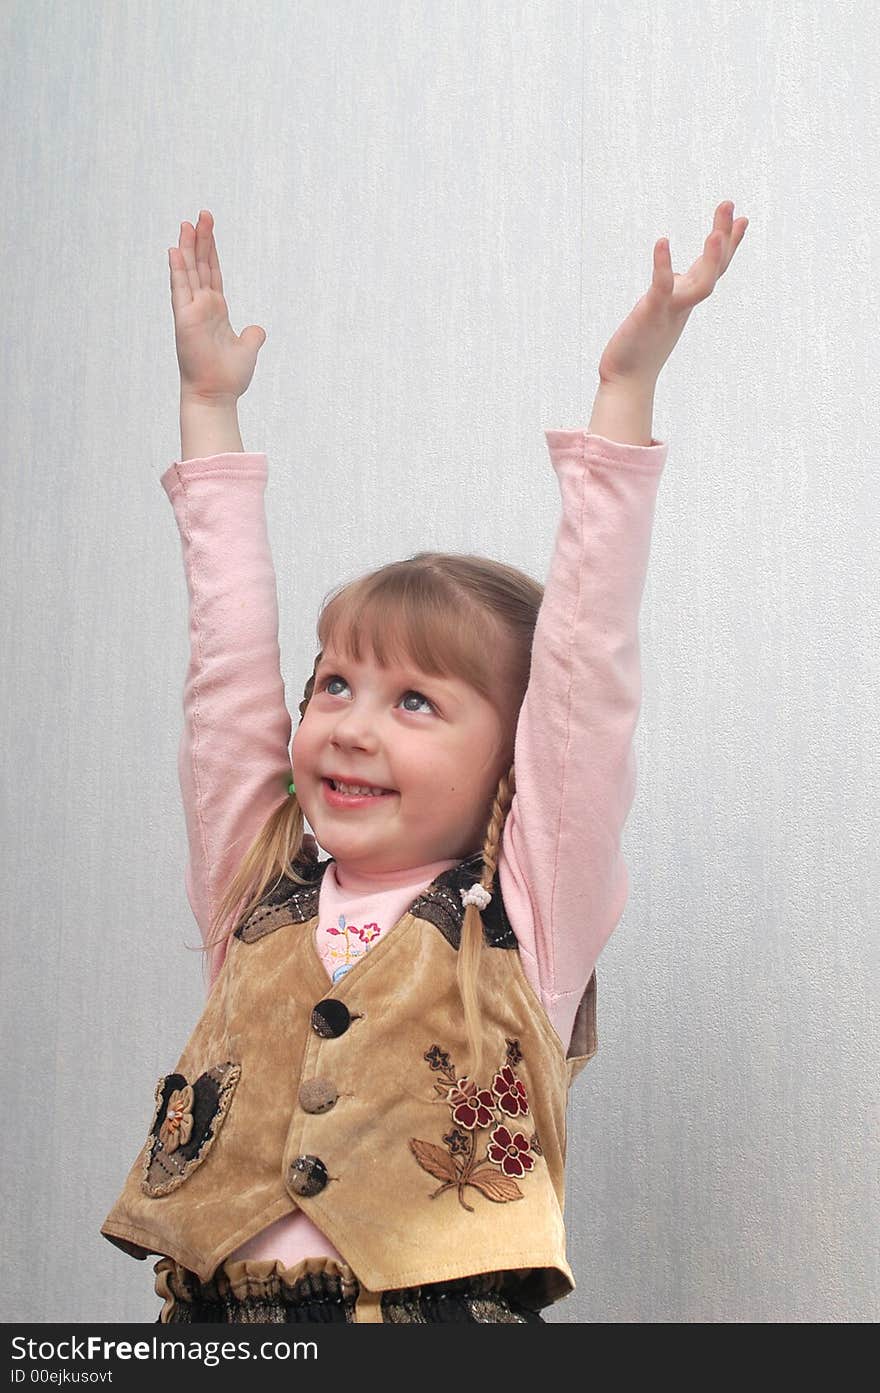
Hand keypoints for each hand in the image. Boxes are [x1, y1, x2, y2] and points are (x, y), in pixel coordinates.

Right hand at [168, 210, 266, 402]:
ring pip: (189, 272)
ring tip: (187, 223)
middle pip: (201, 265)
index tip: (209, 228)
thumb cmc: (228, 376)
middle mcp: (202, 306)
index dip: (212, 250)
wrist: (216, 394)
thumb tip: (258, 330)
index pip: (213, 272)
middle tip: (202, 214)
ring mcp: (191, 311)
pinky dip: (178, 270)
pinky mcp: (184, 319)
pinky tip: (176, 250)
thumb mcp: (247, 350)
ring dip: (188, 247)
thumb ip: (253, 336)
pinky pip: (180, 290)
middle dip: (202, 240)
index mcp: (216, 309)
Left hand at [597, 200, 748, 388]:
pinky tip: (662, 241)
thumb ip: (671, 290)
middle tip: (730, 204)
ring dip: (712, 259)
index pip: (713, 267)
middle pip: (714, 269)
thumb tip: (677, 274)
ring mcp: (671, 310)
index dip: (728, 244)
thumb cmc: (640, 346)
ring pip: (702, 284)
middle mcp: (684, 304)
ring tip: (716, 232)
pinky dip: (664, 265)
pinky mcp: (651, 314)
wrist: (627, 380)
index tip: (743, 218)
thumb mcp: (660, 310)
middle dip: (724, 238)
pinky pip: (662, 287)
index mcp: (687, 300)